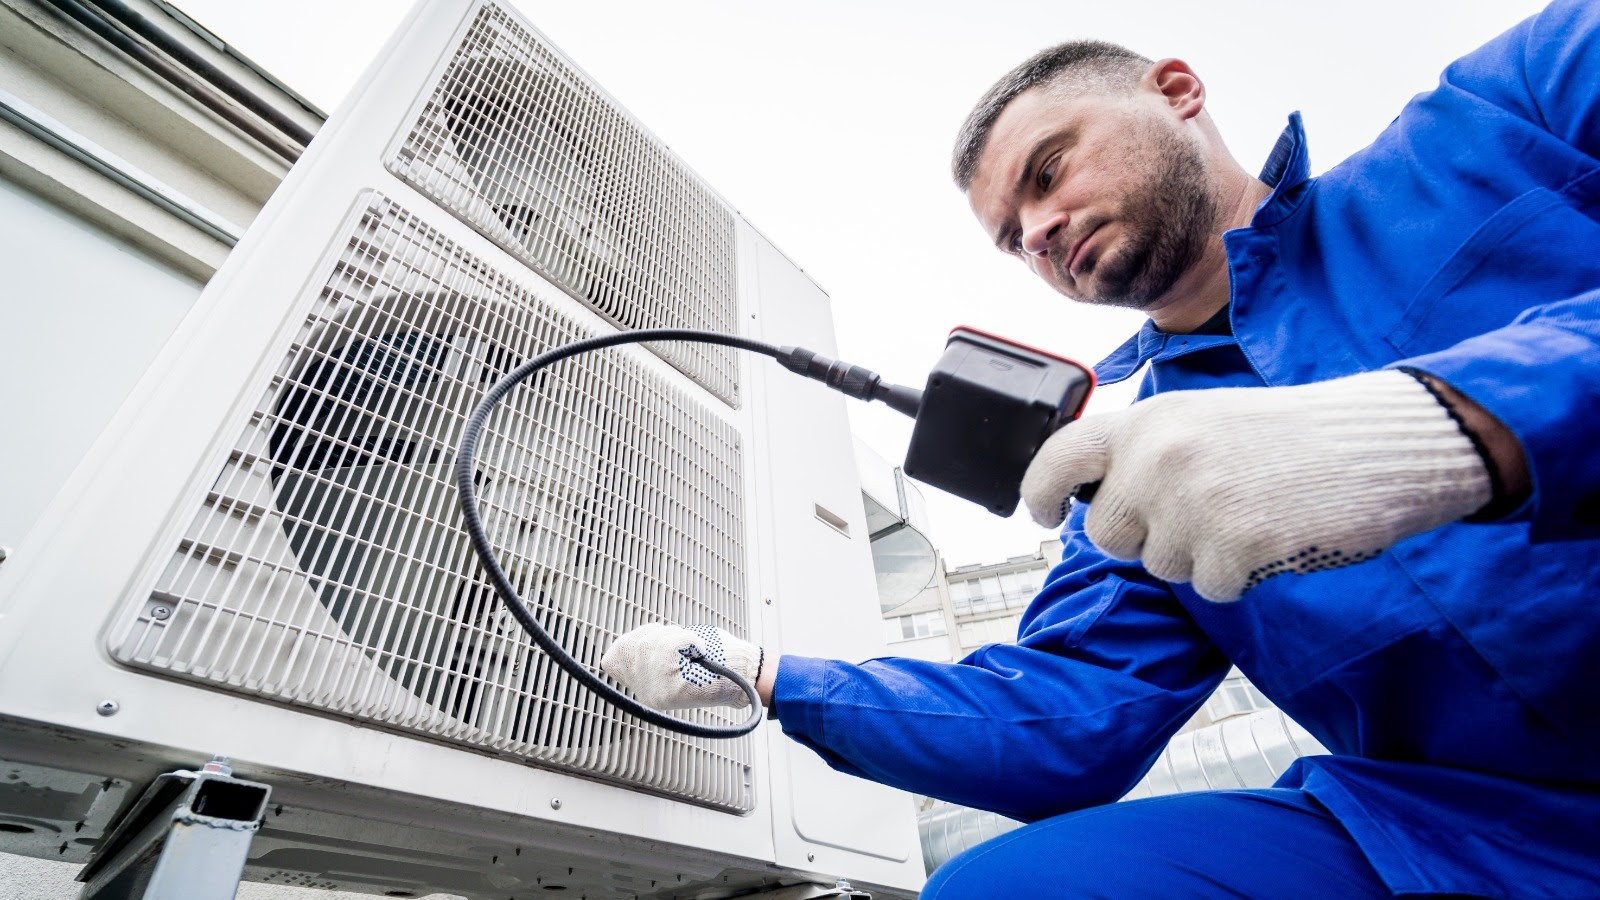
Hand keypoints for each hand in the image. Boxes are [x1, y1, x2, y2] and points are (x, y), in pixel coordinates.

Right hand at [600, 623, 761, 709]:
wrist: (746, 677)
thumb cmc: (716, 659)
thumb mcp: (677, 652)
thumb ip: (650, 647)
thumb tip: (625, 642)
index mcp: (646, 688)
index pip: (613, 658)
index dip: (637, 638)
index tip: (663, 640)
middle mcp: (646, 694)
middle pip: (633, 644)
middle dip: (661, 632)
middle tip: (686, 645)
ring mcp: (657, 694)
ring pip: (650, 643)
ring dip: (677, 635)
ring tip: (694, 650)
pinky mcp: (672, 692)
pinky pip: (669, 648)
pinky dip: (688, 640)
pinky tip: (700, 652)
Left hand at [1020, 370, 1490, 601]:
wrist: (1372, 444)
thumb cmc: (1287, 436)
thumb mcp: (1200, 420)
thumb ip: (1145, 452)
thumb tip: (1097, 498)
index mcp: (1147, 423)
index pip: (1060, 459)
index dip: (1042, 493)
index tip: (1046, 513)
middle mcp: (1158, 460)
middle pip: (1110, 535)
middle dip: (1146, 536)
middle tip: (1204, 509)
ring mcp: (1194, 504)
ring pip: (1161, 565)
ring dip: (1199, 554)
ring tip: (1248, 512)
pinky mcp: (1233, 547)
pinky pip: (1211, 587)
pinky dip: (1240, 574)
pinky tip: (1270, 536)